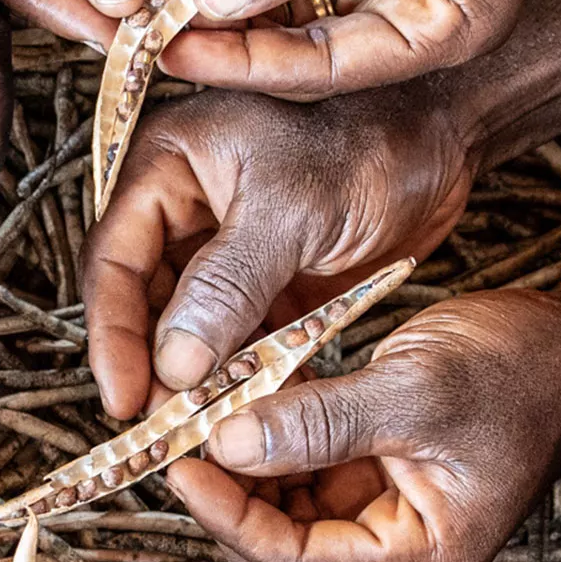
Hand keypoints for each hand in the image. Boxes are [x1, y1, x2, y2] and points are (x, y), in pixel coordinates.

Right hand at [81, 83, 475, 407]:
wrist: (446, 134)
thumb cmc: (370, 141)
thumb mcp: (292, 211)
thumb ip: (227, 286)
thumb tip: (173, 362)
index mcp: (166, 163)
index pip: (114, 261)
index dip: (114, 336)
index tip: (125, 399)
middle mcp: (182, 203)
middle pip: (142, 300)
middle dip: (151, 364)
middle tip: (161, 426)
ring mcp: (223, 244)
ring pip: (187, 324)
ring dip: (194, 375)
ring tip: (199, 427)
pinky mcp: (265, 276)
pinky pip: (236, 334)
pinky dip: (238, 370)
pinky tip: (245, 407)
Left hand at [166, 289, 560, 561]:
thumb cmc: (524, 369)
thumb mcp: (416, 389)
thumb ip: (321, 422)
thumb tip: (228, 442)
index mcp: (421, 554)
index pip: (298, 559)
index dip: (231, 516)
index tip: (184, 466)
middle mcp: (399, 547)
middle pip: (281, 551)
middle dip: (229, 500)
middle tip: (182, 440)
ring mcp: (385, 513)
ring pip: (283, 512)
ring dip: (244, 468)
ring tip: (209, 412)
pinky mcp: (375, 475)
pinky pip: (302, 475)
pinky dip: (271, 442)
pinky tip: (250, 397)